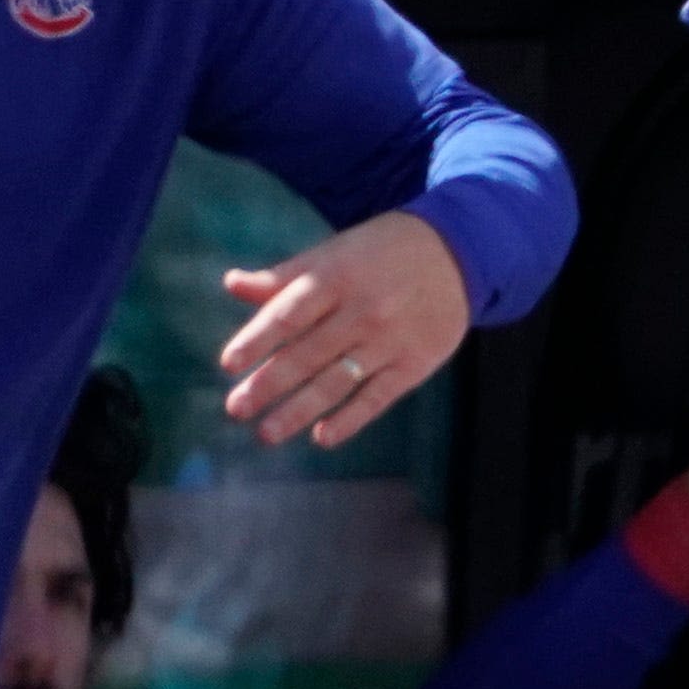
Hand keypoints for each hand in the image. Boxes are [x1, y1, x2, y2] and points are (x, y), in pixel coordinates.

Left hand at [218, 209, 471, 447]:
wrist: (460, 251)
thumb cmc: (382, 253)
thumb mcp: (335, 252)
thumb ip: (285, 276)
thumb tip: (232, 284)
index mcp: (337, 277)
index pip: (289, 313)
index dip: (257, 339)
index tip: (229, 364)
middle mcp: (363, 310)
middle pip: (308, 353)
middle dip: (268, 383)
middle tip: (236, 409)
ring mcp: (390, 340)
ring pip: (338, 381)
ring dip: (299, 411)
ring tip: (266, 434)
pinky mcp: (414, 363)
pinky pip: (377, 397)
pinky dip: (350, 420)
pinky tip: (322, 437)